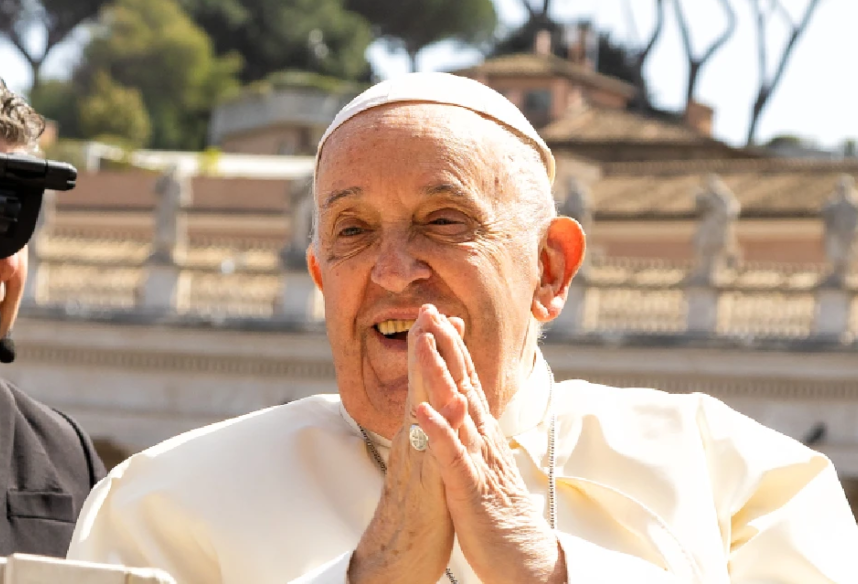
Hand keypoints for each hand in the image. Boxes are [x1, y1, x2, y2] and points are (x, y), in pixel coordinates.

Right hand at [347, 310, 454, 583]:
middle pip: (419, 384)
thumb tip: (441, 399)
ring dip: (426, 374)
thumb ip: (433, 428)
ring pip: (420, 410)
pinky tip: (455, 406)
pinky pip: (434, 451)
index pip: (428, 381)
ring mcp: (416, 460)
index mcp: (419, 431)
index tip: (444, 313)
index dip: (436, 347)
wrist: (402, 550)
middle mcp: (413, 439)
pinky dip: (442, 428)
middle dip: (424, 345)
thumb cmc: (421, 504)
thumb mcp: (429, 459)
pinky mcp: (425, 484)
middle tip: (429, 307)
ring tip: (430, 339)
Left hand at [413, 305, 565, 583]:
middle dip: (446, 346)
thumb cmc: (498, 514)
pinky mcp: (470, 488)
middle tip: (429, 310)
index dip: (452, 348)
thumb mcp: (484, 464)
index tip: (437, 316)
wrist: (522, 558)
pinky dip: (438, 432)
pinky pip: (451, 457)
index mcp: (483, 434)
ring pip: (457, 411)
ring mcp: (478, 461)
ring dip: (440, 376)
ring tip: (423, 344)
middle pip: (464, 384)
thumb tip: (469, 407)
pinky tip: (422, 411)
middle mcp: (483, 440)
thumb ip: (476, 434)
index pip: (466, 382)